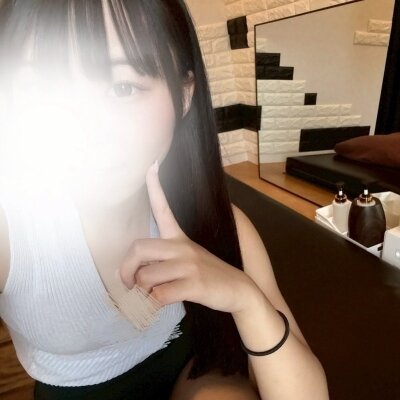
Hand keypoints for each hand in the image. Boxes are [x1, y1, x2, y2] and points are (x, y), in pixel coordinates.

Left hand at [118, 161, 259, 313]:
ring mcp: (189, 265)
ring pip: (146, 277)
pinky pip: (159, 294)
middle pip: (139, 248)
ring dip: (142, 291)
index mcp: (180, 238)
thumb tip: (138, 274)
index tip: (151, 165)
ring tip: (151, 295)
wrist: (239, 290)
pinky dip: (154, 303)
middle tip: (128, 283)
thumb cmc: (208, 274)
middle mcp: (182, 247)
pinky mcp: (194, 284)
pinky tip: (162, 302)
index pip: (163, 208)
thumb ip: (164, 260)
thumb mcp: (189, 258)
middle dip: (125, 269)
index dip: (155, 187)